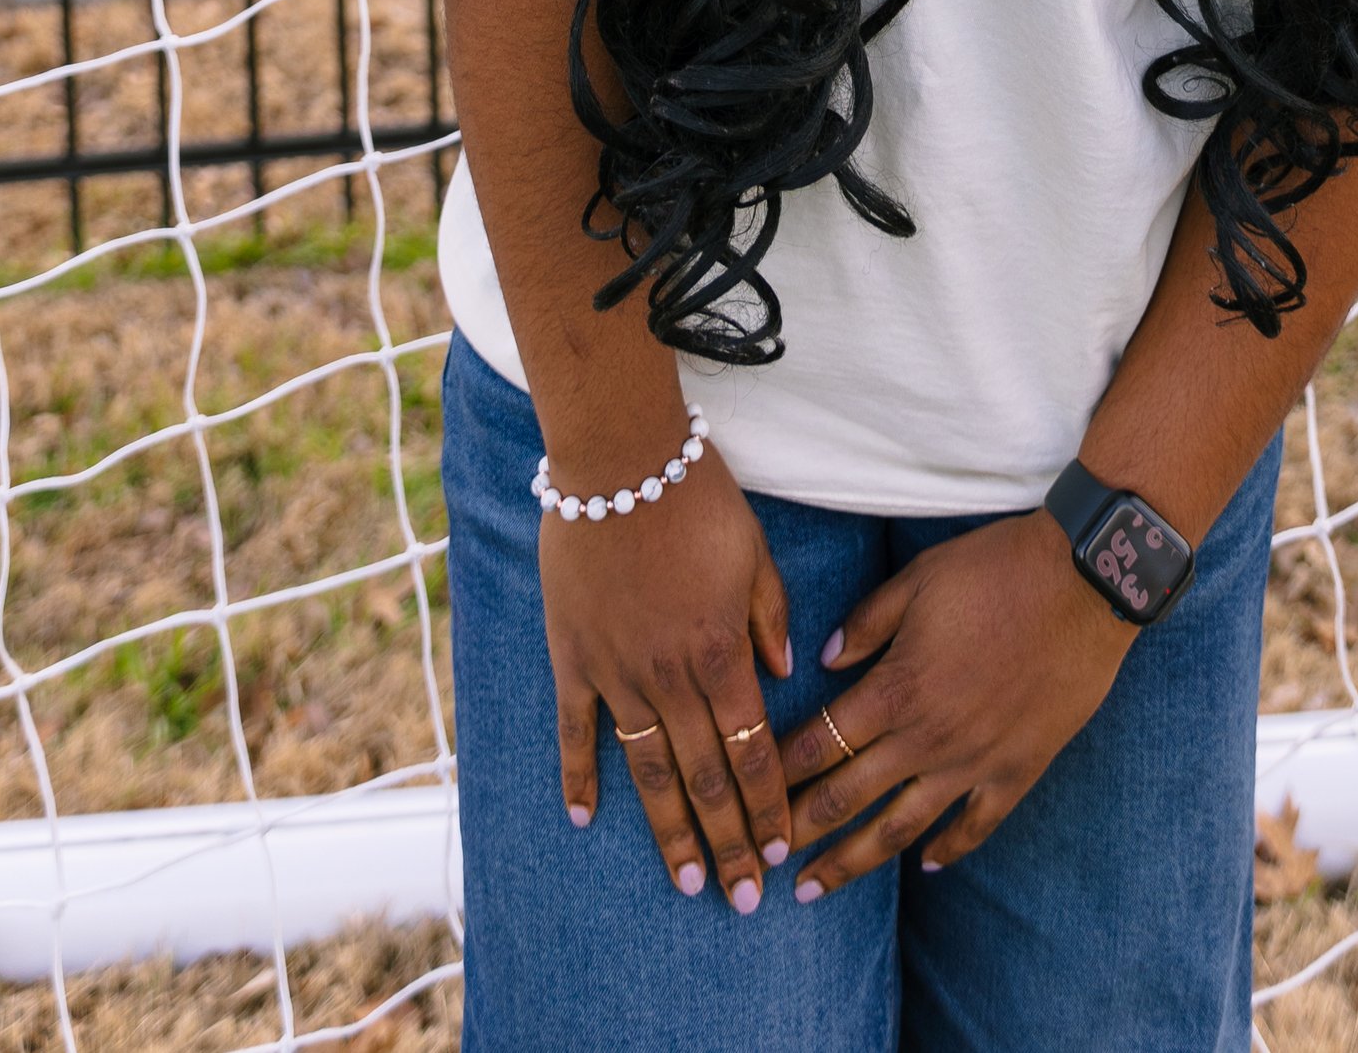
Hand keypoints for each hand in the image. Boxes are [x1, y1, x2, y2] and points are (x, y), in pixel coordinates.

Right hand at [545, 449, 796, 912]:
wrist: (618, 456)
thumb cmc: (696, 496)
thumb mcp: (754, 551)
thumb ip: (770, 617)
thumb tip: (784, 674)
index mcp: (721, 652)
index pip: (751, 751)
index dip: (768, 806)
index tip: (781, 854)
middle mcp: (669, 675)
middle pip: (704, 777)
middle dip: (728, 843)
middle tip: (742, 900)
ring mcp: (616, 672)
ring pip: (648, 770)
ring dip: (669, 831)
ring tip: (687, 882)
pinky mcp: (573, 657)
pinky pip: (576, 729)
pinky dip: (578, 777)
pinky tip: (582, 820)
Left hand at [780, 511, 1134, 895]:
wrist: (1083, 583)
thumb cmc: (997, 568)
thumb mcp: (918, 579)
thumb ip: (867, 622)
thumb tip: (826, 660)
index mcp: (896, 687)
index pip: (820, 743)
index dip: (780, 772)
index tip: (750, 795)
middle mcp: (927, 737)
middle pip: (847, 797)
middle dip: (799, 832)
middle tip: (763, 860)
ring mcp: (973, 762)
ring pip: (900, 828)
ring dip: (853, 861)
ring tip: (818, 889)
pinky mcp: (1017, 770)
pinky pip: (974, 827)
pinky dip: (947, 851)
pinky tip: (925, 867)